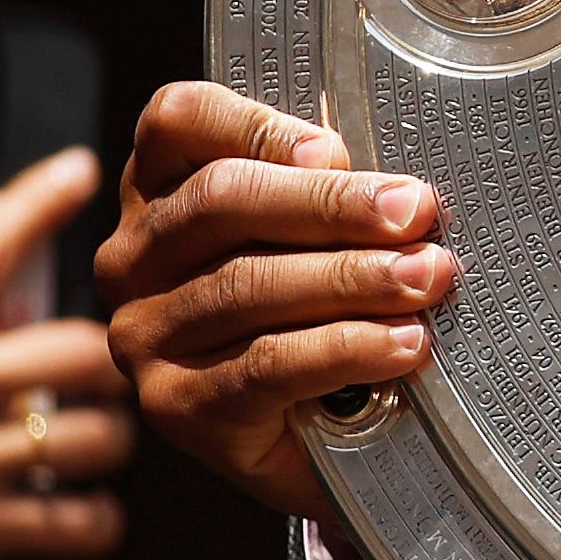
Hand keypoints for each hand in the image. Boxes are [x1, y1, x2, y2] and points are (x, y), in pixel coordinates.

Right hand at [0, 154, 128, 559]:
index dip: (43, 198)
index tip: (80, 171)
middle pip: (83, 349)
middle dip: (110, 356)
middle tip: (103, 367)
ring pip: (96, 436)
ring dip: (108, 437)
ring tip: (94, 438)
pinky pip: (74, 521)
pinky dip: (95, 521)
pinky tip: (85, 512)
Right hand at [96, 81, 453, 522]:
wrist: (325, 438)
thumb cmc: (322, 309)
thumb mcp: (318, 235)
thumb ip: (330, 187)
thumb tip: (392, 185)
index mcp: (158, 190)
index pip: (177, 121)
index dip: (255, 124)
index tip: (337, 148)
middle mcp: (132, 258)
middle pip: (220, 200)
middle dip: (331, 204)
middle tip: (416, 211)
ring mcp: (143, 335)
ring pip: (247, 284)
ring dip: (353, 278)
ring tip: (428, 278)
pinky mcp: (175, 407)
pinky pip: (265, 365)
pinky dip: (347, 349)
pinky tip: (405, 344)